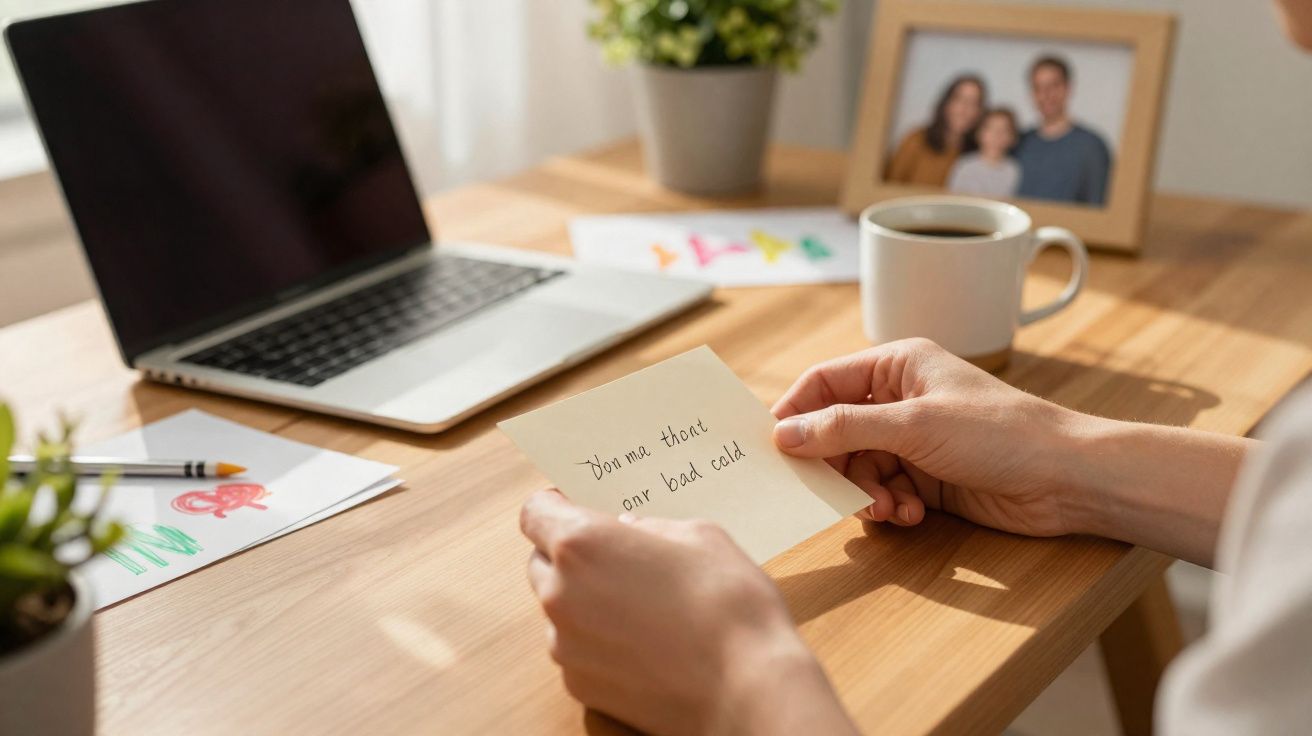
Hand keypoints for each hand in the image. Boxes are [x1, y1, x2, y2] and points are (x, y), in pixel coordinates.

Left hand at [520, 489, 856, 735]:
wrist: (746, 688)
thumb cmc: (728, 602)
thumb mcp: (699, 535)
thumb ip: (651, 527)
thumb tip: (630, 532)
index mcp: (582, 544)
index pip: (535, 513)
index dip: (553, 506)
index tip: (572, 506)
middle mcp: (560, 594)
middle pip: (540, 563)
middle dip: (569, 557)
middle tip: (617, 558)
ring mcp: (566, 646)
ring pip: (559, 611)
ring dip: (584, 602)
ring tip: (640, 607)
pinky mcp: (581, 686)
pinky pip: (577, 651)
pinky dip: (598, 643)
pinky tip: (644, 644)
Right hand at [772, 338, 1085, 537]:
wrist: (1067, 479)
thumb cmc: (999, 433)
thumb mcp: (913, 425)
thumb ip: (844, 428)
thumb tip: (783, 434)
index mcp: (897, 366)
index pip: (825, 382)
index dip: (795, 412)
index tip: (773, 448)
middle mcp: (900, 399)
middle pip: (836, 431)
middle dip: (835, 464)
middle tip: (832, 492)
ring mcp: (913, 440)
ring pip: (858, 467)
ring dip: (866, 492)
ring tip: (889, 507)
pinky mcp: (927, 478)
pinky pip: (884, 491)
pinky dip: (890, 506)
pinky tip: (911, 514)